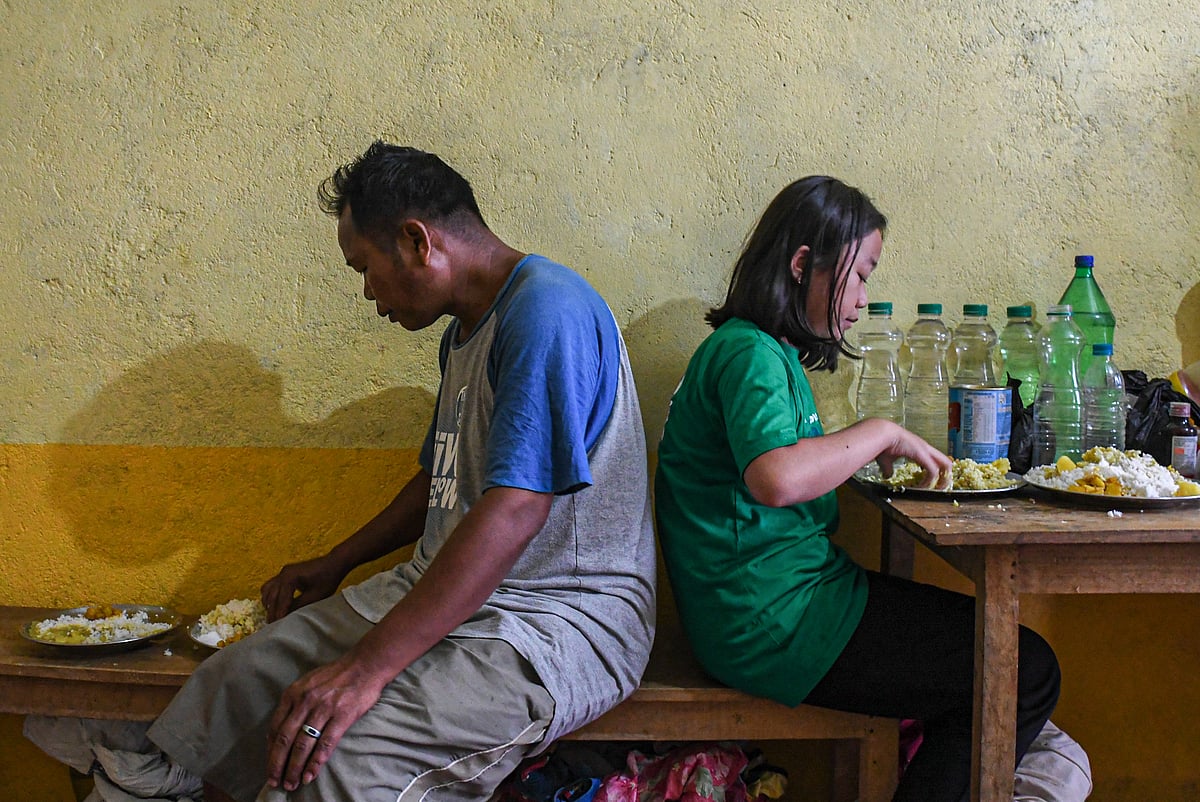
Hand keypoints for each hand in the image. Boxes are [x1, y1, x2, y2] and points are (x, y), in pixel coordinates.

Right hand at [261, 556, 345, 622]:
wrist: (334, 564)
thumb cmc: (327, 579)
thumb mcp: (315, 596)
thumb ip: (299, 606)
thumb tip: (286, 617)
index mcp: (291, 577)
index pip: (281, 599)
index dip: (279, 613)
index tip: (277, 625)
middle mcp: (284, 573)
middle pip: (272, 595)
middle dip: (272, 611)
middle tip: (272, 625)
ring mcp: (284, 571)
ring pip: (268, 589)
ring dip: (269, 603)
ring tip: (272, 616)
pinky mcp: (286, 573)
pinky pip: (271, 584)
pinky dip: (270, 595)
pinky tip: (274, 605)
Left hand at [264, 655, 387, 791]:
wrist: (365, 665)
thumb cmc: (337, 674)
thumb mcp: (308, 682)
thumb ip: (294, 702)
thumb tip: (282, 727)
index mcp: (293, 693)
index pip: (275, 727)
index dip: (270, 751)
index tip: (270, 766)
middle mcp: (305, 701)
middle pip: (285, 739)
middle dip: (278, 764)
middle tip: (274, 782)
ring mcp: (324, 709)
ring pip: (303, 744)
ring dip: (295, 767)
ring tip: (292, 783)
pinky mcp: (342, 716)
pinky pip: (325, 744)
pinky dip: (316, 762)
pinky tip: (311, 774)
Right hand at [876, 426, 953, 489]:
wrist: (882, 434)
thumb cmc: (883, 443)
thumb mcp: (887, 459)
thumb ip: (889, 468)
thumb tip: (888, 475)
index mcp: (918, 448)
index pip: (935, 460)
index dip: (936, 472)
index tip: (931, 482)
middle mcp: (925, 448)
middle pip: (946, 461)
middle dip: (946, 476)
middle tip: (940, 487)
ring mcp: (925, 450)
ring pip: (946, 465)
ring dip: (942, 480)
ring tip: (936, 489)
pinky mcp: (923, 455)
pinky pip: (933, 471)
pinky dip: (929, 481)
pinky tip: (922, 486)